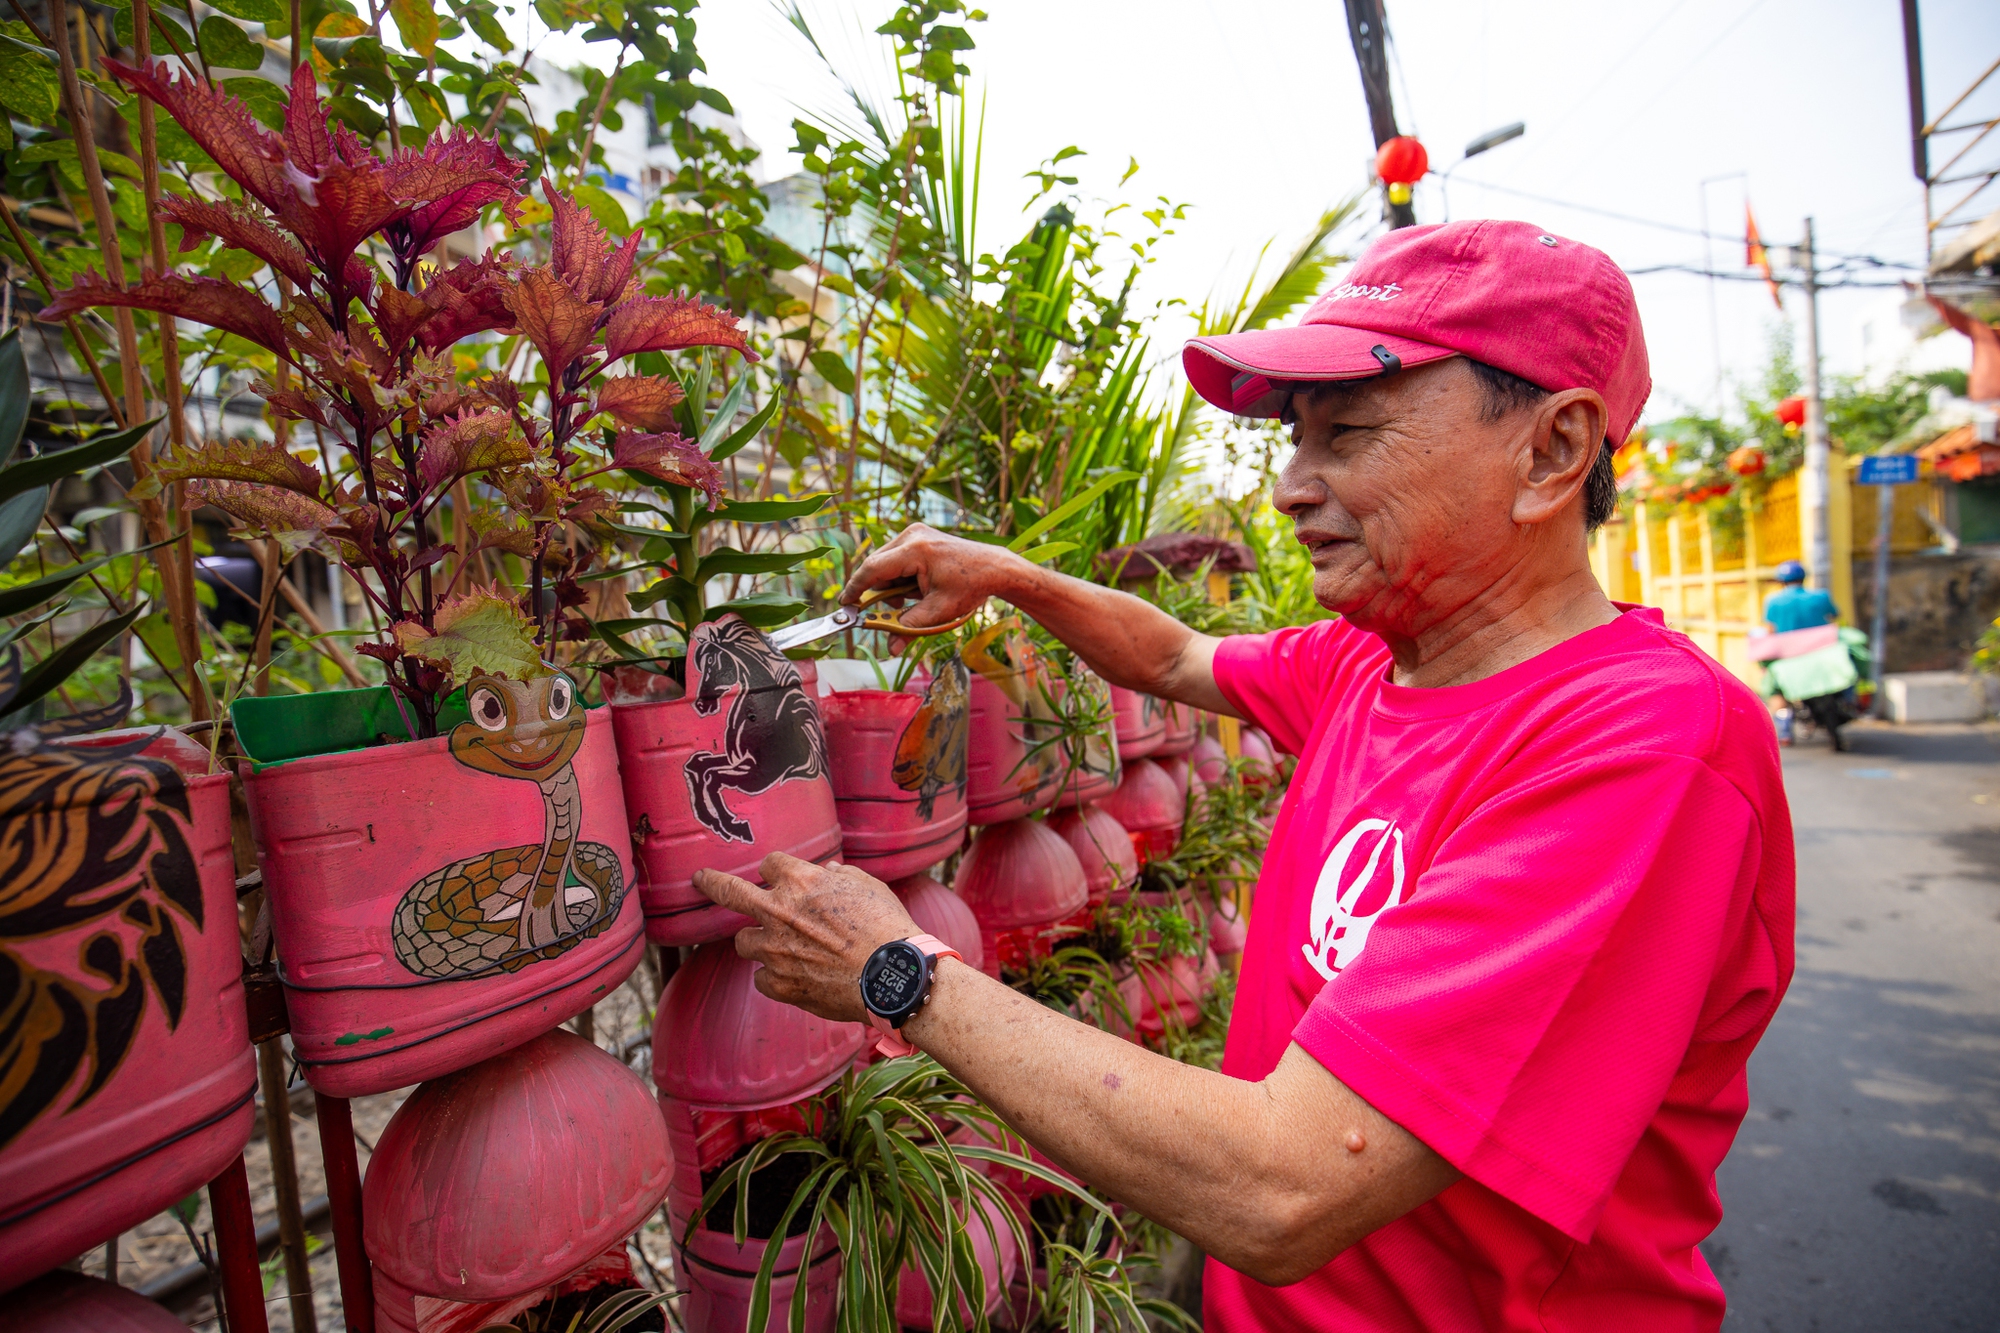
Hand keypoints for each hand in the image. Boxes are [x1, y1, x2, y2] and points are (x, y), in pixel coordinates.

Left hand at [691, 853, 919, 1022]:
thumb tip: (830, 873)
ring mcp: (774, 950)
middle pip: (730, 892)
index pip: (770, 864)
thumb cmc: (887, 927)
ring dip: (757, 942)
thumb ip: (842, 877)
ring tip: (780, 949)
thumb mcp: (869, 887)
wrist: (893, 977)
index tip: (778, 876)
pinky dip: (774, 978)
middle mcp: (779, 912)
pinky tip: (796, 978)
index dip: (776, 870)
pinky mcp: (779, 984)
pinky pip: (761, 979)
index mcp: (801, 881)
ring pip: (743, 941)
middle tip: (701, 879)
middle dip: (712, 883)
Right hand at [840, 522, 1022, 629]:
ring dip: (890, 584)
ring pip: (885, 563)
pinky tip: (916, 588)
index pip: (873, 569)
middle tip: (884, 611)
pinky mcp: (919, 535)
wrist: (994, 567)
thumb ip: (910, 628)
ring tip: (911, 599)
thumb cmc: (970, 586)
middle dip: (877, 591)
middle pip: (877, 566)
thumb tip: (891, 648)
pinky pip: (896, 558)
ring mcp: (915, 532)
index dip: (856, 588)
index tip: (846, 604)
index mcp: (916, 550)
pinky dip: (899, 576)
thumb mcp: (940, 612)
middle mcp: (912, 535)